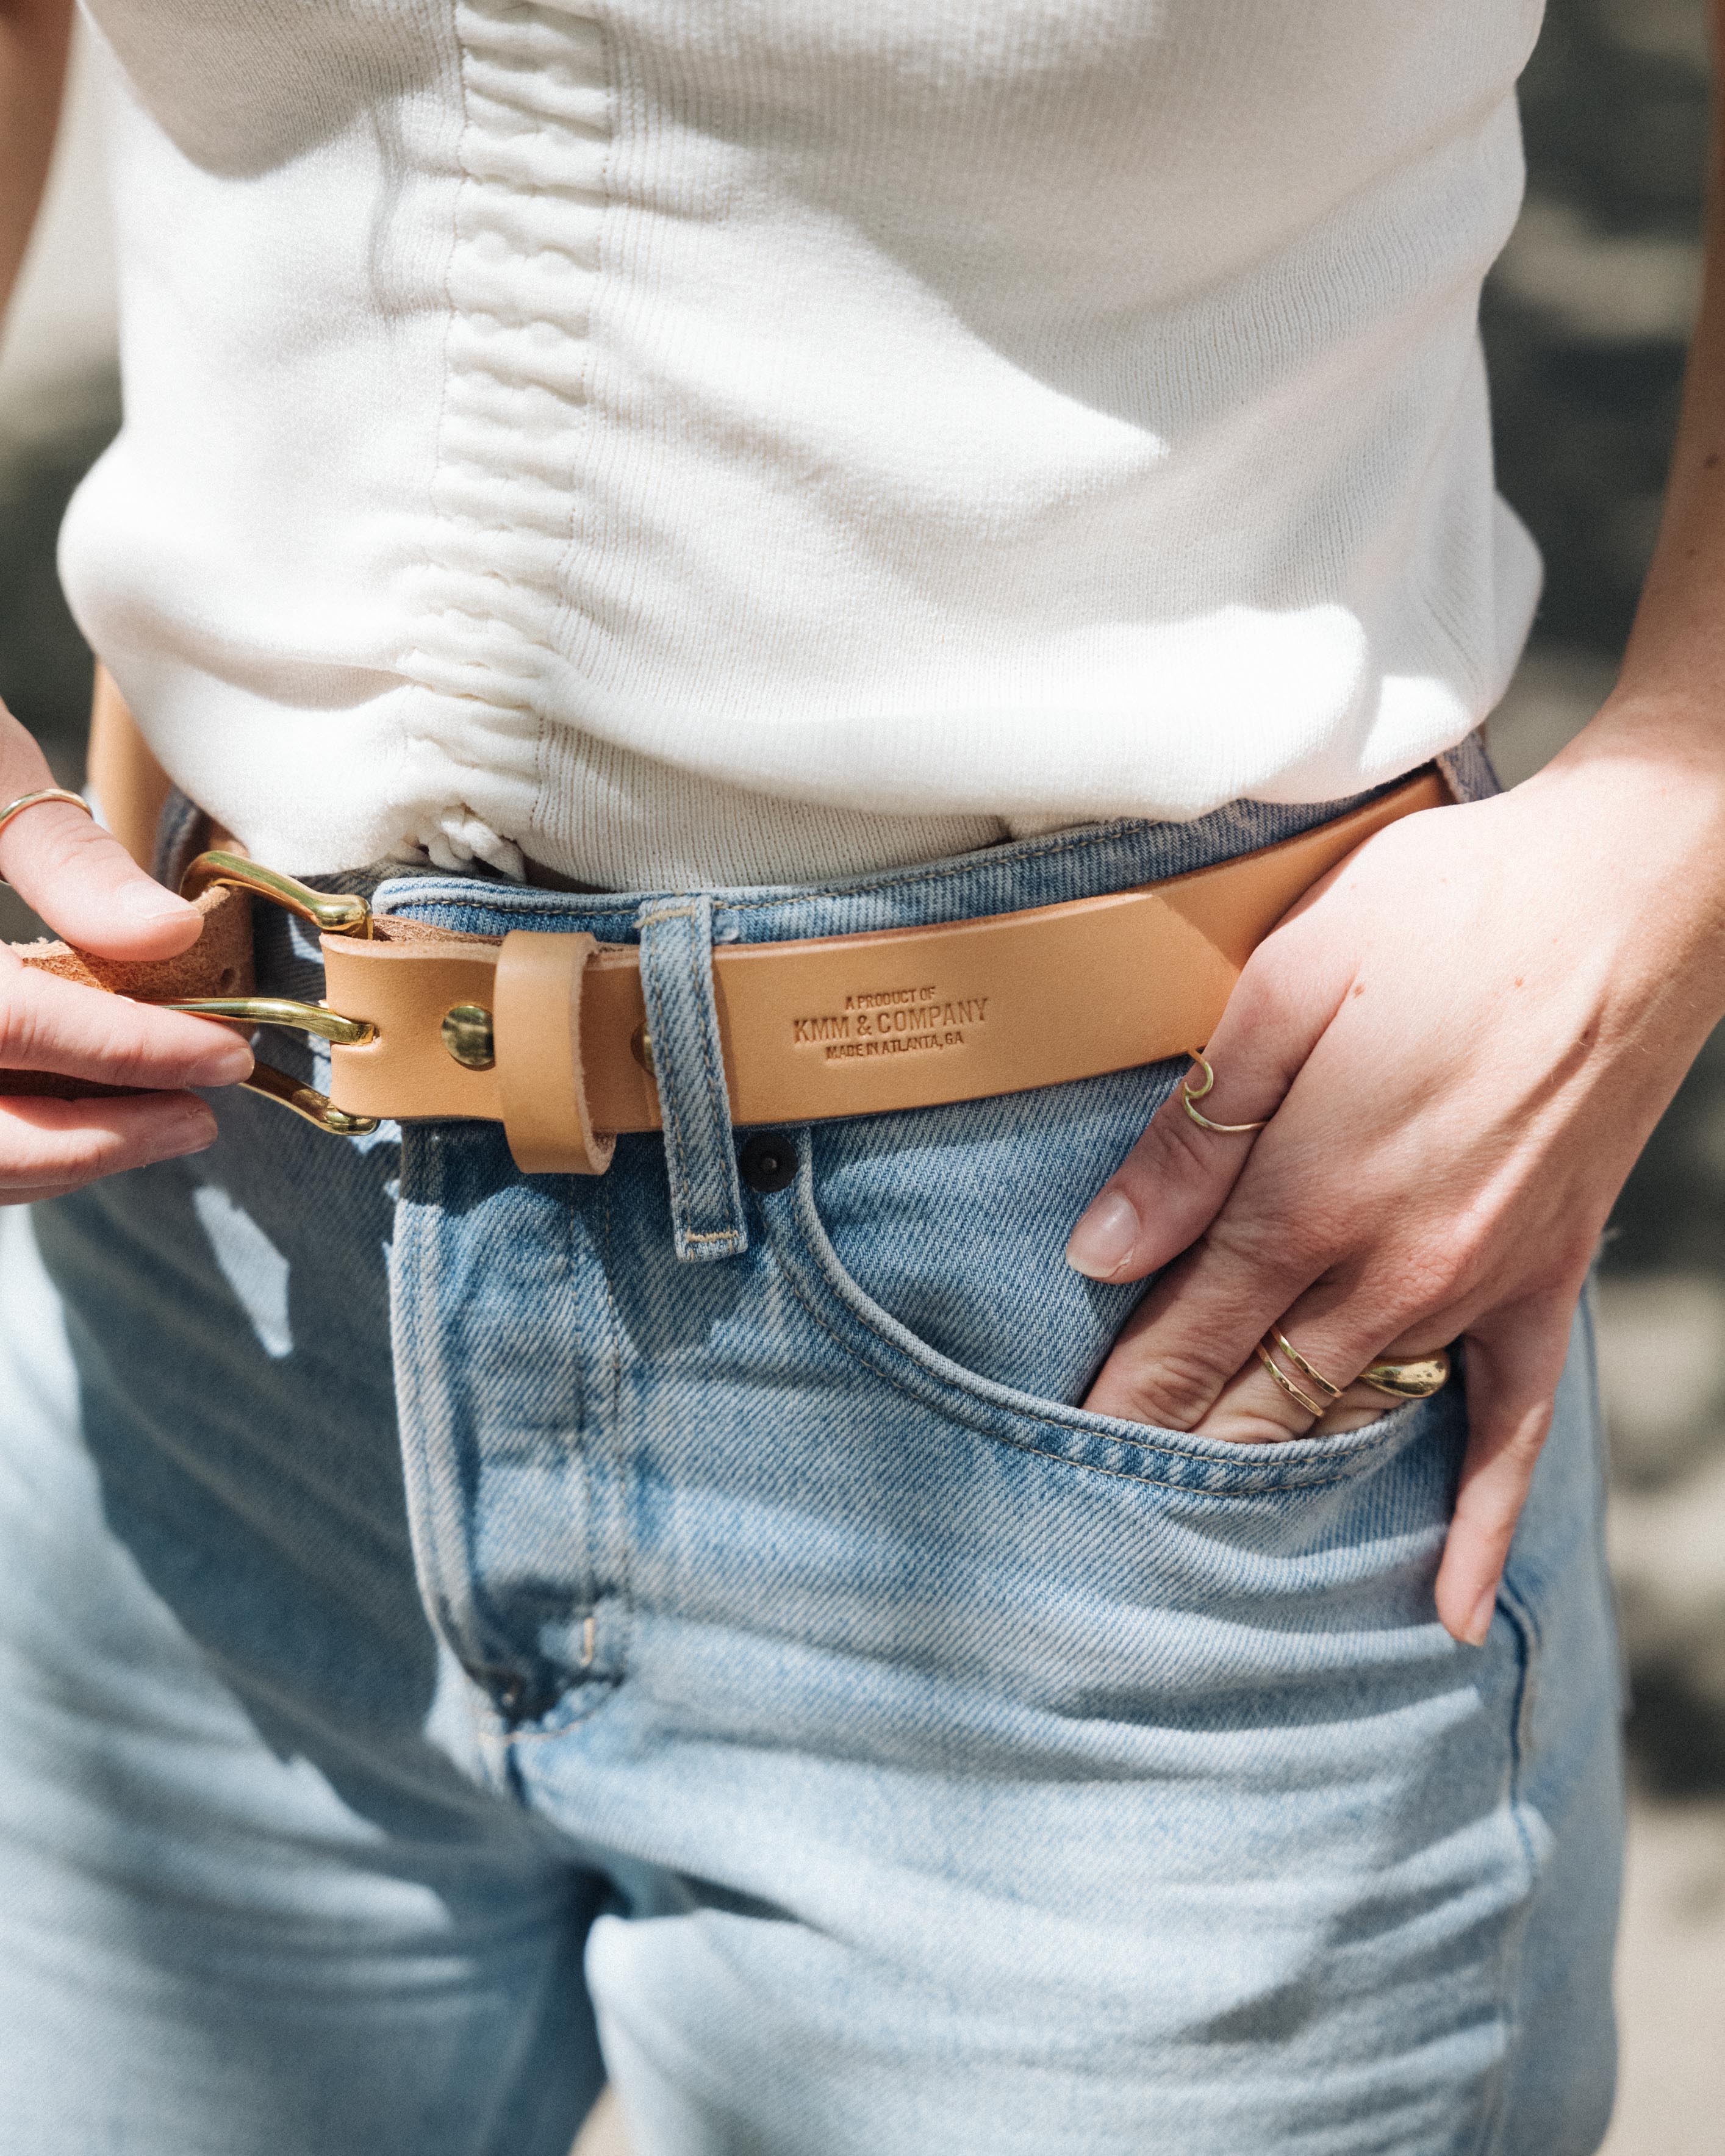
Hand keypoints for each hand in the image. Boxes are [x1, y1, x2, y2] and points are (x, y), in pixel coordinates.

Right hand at [0, 699, 252, 1201]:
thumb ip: (65, 861)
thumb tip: (172, 933)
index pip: (6, 1022)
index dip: (128, 1049)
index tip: (226, 1054)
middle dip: (103, 1136)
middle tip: (203, 1113)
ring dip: (65, 1161)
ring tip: (165, 1125)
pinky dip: (15, 1157)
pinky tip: (84, 1126)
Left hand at [1065, 717, 1724, 1644]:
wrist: (1633, 895)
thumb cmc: (1451, 914)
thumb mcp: (1286, 985)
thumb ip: (1194, 1133)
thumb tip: (1102, 1248)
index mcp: (1309, 1193)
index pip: (1183, 1333)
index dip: (1120, 1399)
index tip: (1061, 1459)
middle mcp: (1391, 1266)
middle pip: (1253, 1394)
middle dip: (1173, 1454)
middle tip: (1101, 1525)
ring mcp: (1477, 1287)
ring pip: (1352, 1419)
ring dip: (1279, 1485)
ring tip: (1209, 1559)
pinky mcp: (1545, 1281)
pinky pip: (1511, 1430)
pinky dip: (1477, 1523)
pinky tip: (1442, 1606)